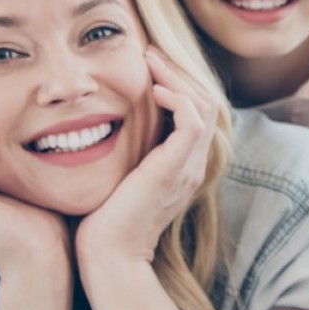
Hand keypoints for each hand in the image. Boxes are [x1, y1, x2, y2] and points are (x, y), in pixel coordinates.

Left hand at [75, 48, 217, 265]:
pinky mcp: (177, 168)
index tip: (147, 64)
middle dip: (179, 71)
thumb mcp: (117, 178)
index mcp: (183, 167)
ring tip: (149, 60)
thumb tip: (105, 128)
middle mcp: (193, 165)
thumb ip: (124, 155)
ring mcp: (189, 167)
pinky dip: (176, 98)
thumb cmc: (102, 223)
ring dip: (177, 76)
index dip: (177, 83)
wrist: (109, 257)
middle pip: (207, 101)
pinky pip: (192, 120)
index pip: (197, 112)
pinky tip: (150, 89)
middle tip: (149, 52)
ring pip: (204, 104)